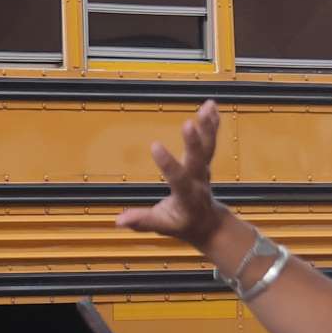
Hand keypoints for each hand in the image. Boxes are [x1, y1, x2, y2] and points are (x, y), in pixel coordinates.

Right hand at [116, 100, 227, 251]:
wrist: (208, 223)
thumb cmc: (183, 224)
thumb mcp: (163, 226)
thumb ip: (142, 221)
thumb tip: (119, 220)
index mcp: (187, 196)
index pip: (177, 179)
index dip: (167, 163)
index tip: (155, 146)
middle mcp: (199, 180)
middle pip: (199, 160)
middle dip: (194, 143)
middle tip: (189, 124)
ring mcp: (204, 169)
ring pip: (208, 147)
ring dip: (208, 127)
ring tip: (207, 107)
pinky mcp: (205, 160)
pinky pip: (210, 140)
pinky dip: (212, 123)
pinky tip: (211, 105)